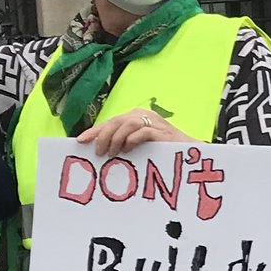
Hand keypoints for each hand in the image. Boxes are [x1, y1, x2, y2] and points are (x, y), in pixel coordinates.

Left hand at [77, 108, 193, 156]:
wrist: (189, 154)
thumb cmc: (162, 152)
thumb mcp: (138, 145)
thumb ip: (122, 143)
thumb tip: (99, 149)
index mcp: (136, 117)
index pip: (110, 121)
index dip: (95, 130)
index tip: (80, 141)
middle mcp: (144, 116)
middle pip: (116, 121)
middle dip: (103, 136)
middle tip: (98, 153)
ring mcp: (154, 122)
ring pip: (127, 124)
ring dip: (115, 139)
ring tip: (111, 154)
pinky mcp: (163, 132)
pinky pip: (143, 132)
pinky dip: (132, 140)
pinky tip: (128, 150)